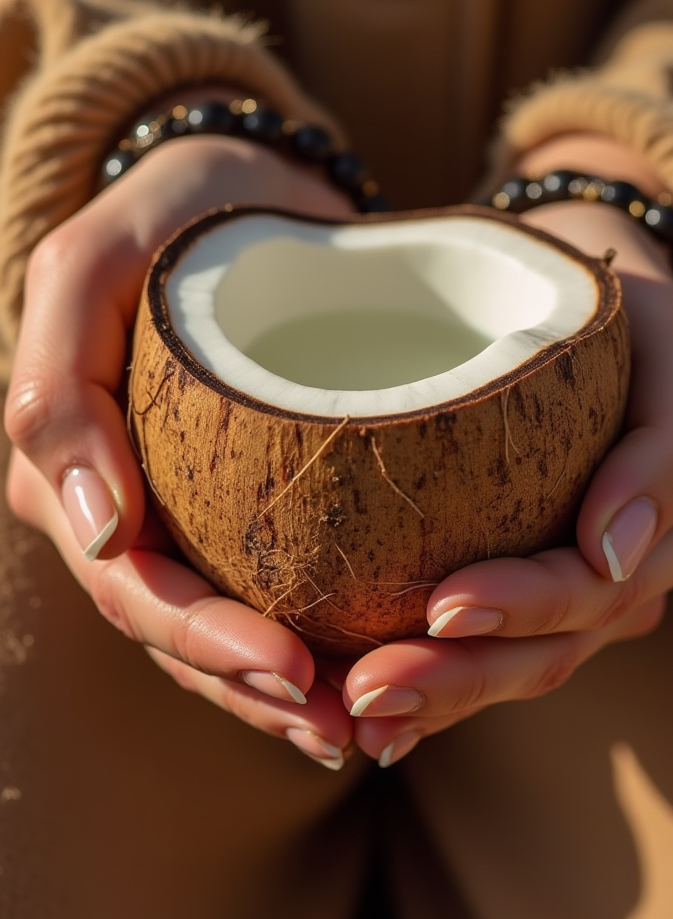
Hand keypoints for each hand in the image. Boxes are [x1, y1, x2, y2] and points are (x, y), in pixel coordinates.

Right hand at [5, 130, 357, 769]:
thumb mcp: (92, 262)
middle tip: (348, 724)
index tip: (298, 667)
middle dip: (255, 687)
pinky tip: (366, 680)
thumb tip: (94, 530)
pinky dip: (307, 645)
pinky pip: (257, 592)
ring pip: (213, 633)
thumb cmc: (172, 216)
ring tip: (367, 730)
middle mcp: (111, 506)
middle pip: (176, 627)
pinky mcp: (229, 506)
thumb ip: (58, 379)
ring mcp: (169, 511)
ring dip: (281, 695)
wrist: (242, 188)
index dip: (203, 641)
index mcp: (67, 466)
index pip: (128, 581)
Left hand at [343, 140, 672, 766]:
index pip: (601, 579)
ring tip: (354, 713)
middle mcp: (640, 571)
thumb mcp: (665, 334)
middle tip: (368, 687)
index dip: (525, 603)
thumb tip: (611, 551)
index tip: (443, 607)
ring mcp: (593, 596)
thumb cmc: (620, 312)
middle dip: (462, 676)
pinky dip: (441, 699)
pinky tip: (376, 726)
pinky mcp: (542, 599)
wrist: (601, 318)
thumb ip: (668, 441)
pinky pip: (499, 658)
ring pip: (523, 667)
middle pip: (555, 646)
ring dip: (440, 700)